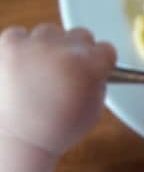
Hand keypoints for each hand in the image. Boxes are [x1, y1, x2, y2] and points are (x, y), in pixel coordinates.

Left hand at [0, 24, 115, 156]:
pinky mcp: (9, 45)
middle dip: (76, 51)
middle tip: (65, 70)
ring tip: (38, 71)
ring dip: (47, 47)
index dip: (100, 62)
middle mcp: (64, 51)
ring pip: (49, 32)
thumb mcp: (93, 112)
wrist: (16, 139)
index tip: (92, 69)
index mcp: (90, 67)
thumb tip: (95, 65)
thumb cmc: (55, 130)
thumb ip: (98, 83)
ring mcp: (35, 45)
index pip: (106, 49)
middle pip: (80, 35)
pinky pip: (19, 34)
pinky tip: (20, 67)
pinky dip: (19, 47)